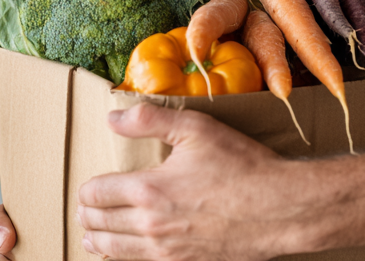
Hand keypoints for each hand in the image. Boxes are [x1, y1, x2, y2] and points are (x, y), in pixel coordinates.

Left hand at [77, 103, 298, 260]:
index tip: (89, 185)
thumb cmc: (241, 165)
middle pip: (98, 226)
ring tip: (92, 235)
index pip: (96, 195)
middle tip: (86, 207)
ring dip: (97, 241)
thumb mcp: (198, 128)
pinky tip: (127, 252)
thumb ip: (150, 119)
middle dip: (88, 215)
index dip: (87, 189)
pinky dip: (122, 259)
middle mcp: (149, 227)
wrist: (278, 208)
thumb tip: (112, 118)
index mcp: (148, 191)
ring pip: (112, 252)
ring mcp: (165, 252)